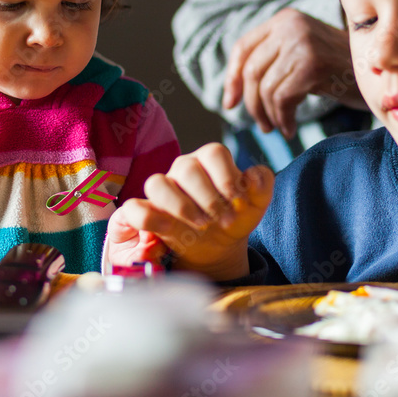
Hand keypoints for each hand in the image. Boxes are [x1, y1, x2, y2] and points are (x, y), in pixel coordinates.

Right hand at [108, 143, 272, 280]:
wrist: (220, 244)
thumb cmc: (235, 217)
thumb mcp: (256, 204)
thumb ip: (262, 185)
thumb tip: (253, 175)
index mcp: (209, 160)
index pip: (213, 152)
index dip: (227, 176)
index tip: (238, 200)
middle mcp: (183, 168)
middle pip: (187, 169)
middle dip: (209, 198)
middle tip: (224, 218)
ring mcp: (164, 188)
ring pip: (156, 183)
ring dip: (181, 206)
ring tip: (202, 224)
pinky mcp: (149, 211)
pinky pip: (135, 208)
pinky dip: (149, 218)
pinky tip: (170, 229)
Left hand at [222, 8, 364, 137]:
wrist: (383, 72)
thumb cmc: (343, 70)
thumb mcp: (304, 54)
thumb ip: (274, 60)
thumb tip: (235, 90)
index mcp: (285, 19)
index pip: (243, 47)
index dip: (232, 78)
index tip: (230, 103)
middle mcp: (291, 25)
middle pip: (252, 70)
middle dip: (252, 104)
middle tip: (262, 125)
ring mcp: (302, 43)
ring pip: (266, 88)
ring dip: (269, 115)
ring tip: (279, 127)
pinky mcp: (311, 64)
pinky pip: (282, 99)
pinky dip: (282, 119)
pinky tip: (290, 127)